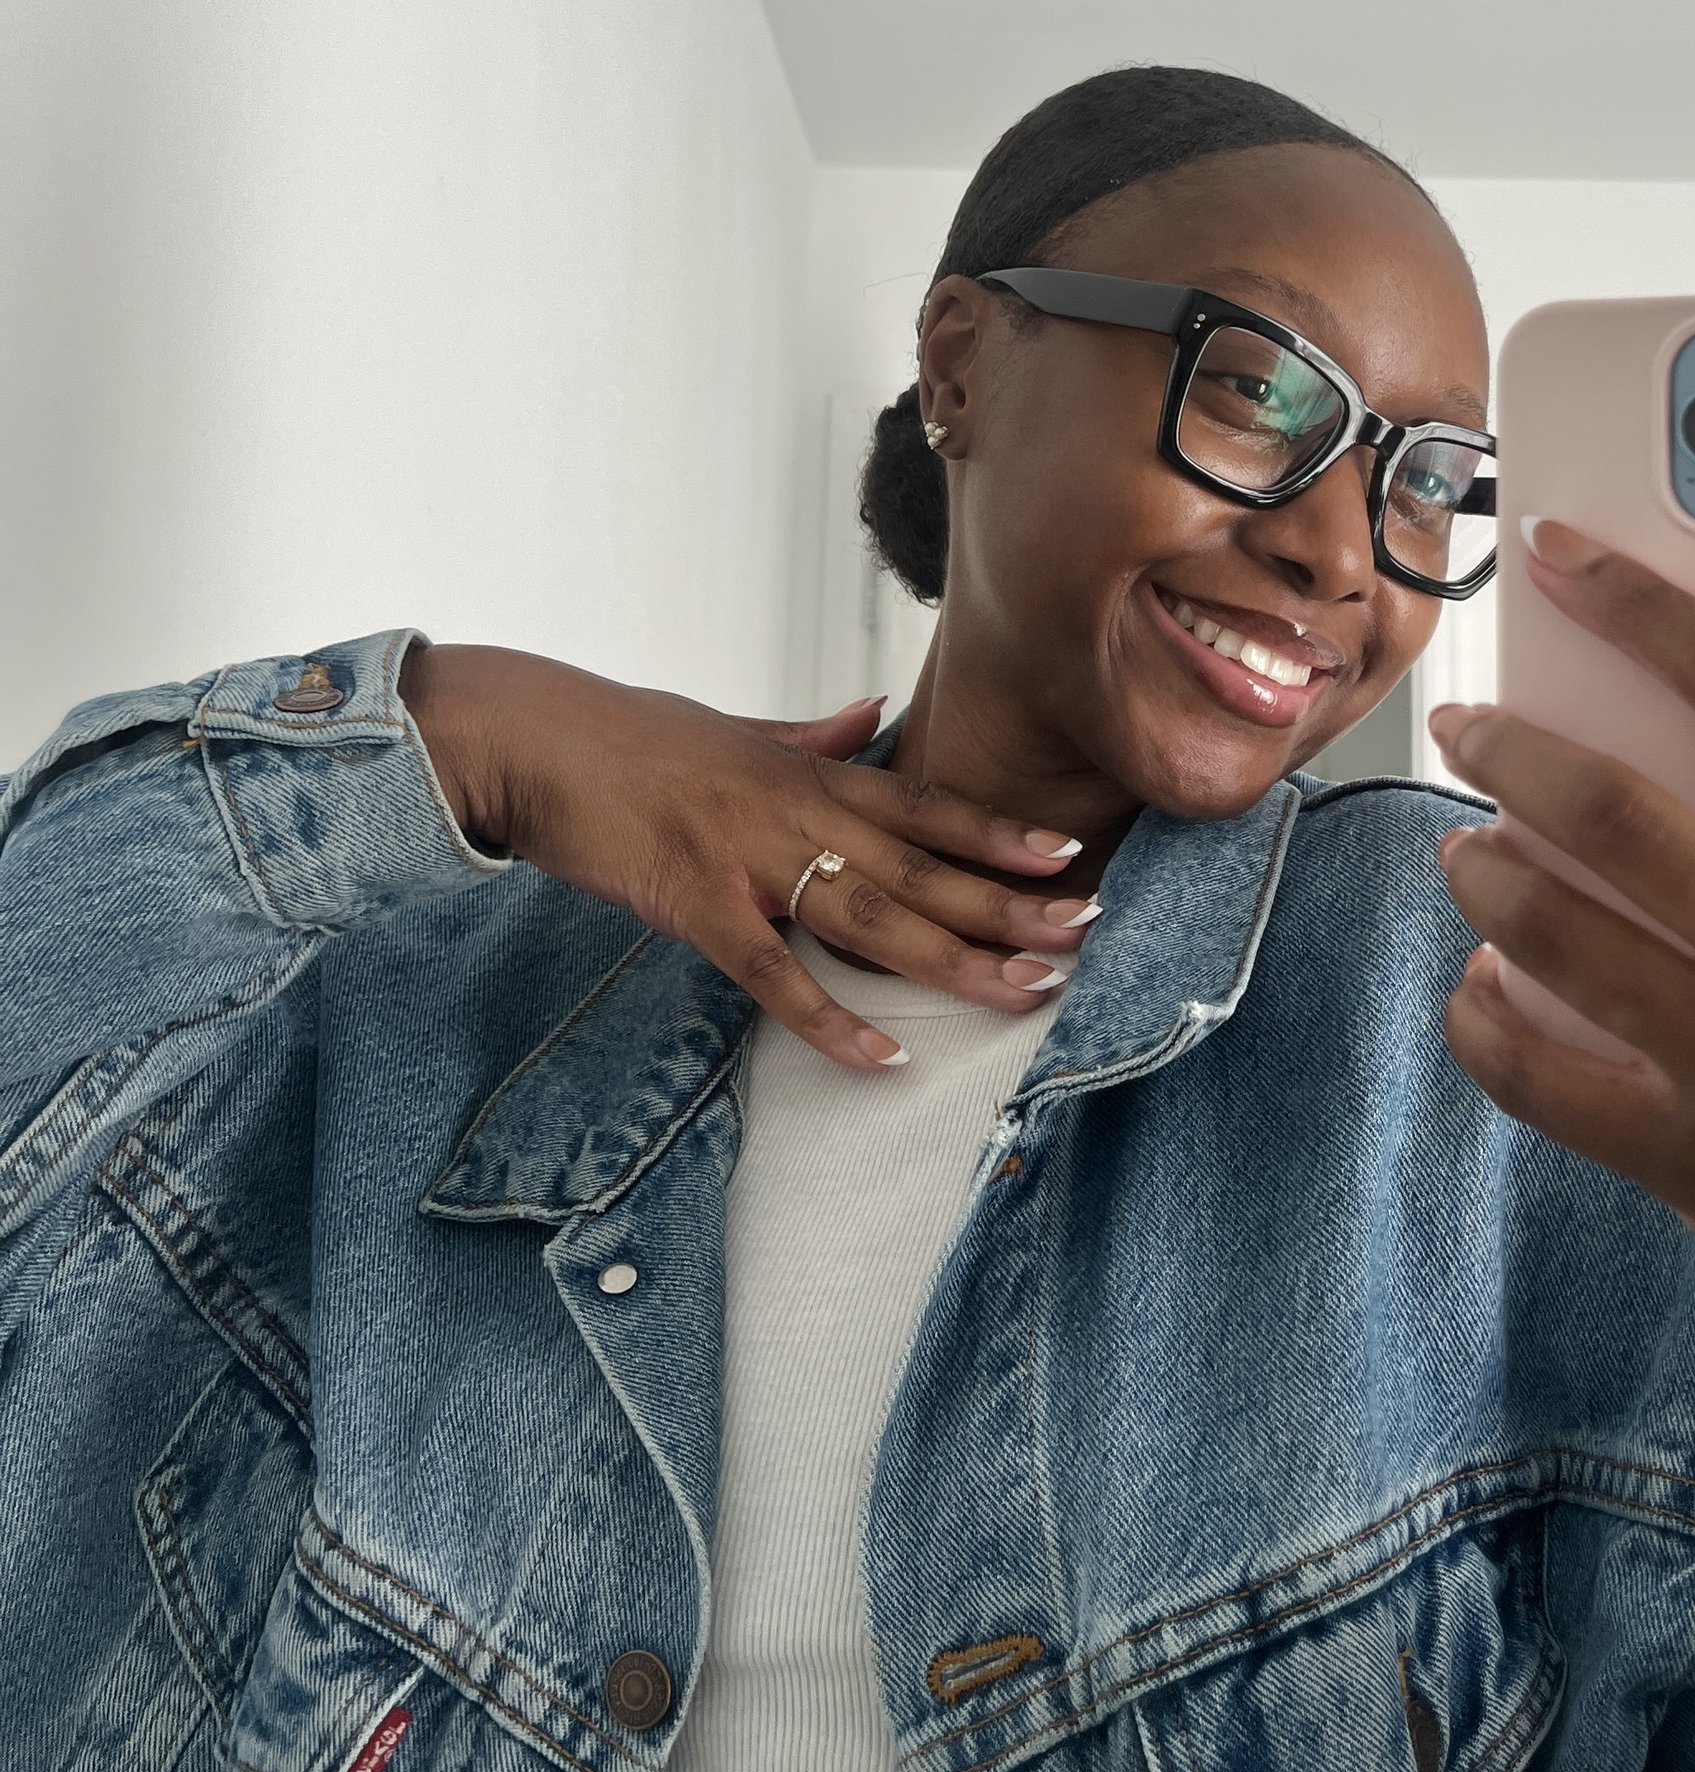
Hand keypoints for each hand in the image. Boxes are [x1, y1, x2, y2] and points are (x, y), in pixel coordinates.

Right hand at [400, 643, 1097, 1070]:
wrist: (531, 735)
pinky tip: (882, 1058)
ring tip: (1024, 992)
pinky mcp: (696, 902)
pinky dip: (830, 1019)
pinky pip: (775, 974)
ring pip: (872, 918)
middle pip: (922, 866)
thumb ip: (807, 732)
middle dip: (1008, 903)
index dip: (998, 832)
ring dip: (954, 960)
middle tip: (1085, 932)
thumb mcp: (731, 725)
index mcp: (807, 771)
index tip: (1068, 853)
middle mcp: (795, 810)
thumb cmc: (626, 736)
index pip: (925, 804)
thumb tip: (867, 713)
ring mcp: (749, 857)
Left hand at [1429, 520, 1694, 1716]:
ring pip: (1562, 934)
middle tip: (1474, 730)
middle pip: (1625, 812)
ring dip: (1488, 876)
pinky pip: (1546, 1080)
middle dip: (1517, 751)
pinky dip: (1488, 1024)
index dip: (1651, 609)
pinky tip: (1478, 993)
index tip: (1569, 560)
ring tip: (1469, 852)